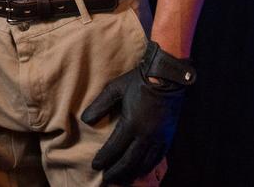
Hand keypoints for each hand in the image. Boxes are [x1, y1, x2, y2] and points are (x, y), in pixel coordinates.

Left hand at [81, 42, 188, 183]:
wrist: (167, 76)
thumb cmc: (139, 80)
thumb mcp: (115, 88)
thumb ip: (100, 105)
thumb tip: (85, 120)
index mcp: (131, 123)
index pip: (114, 148)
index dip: (104, 159)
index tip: (95, 166)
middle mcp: (146, 135)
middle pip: (129, 161)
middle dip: (116, 172)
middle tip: (107, 179)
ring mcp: (159, 137)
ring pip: (144, 163)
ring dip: (131, 173)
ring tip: (122, 179)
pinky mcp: (168, 136)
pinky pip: (158, 158)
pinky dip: (148, 167)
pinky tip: (141, 170)